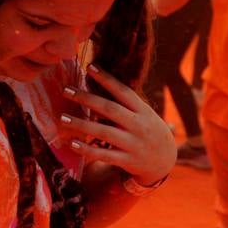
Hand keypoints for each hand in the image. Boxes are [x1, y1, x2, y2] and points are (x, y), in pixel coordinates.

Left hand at [60, 64, 175, 185]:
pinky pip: (104, 155)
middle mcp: (139, 125)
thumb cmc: (147, 130)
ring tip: (62, 118)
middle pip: (110, 109)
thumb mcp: (143, 114)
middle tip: (65, 90)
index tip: (89, 67)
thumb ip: (124, 103)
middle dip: (87, 99)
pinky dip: (87, 149)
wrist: (164, 161)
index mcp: (143, 111)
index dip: (107, 79)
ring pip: (104, 132)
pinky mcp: (127, 161)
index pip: (123, 91)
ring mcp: (133, 144)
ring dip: (81, 124)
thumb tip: (97, 82)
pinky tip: (72, 143)